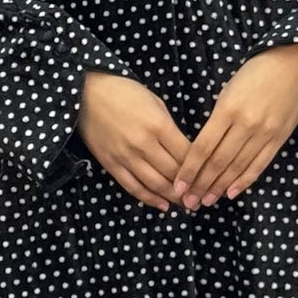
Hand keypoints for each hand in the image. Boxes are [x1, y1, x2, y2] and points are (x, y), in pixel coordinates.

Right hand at [78, 71, 193, 209]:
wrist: (87, 92)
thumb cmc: (124, 91)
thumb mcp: (155, 102)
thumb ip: (170, 127)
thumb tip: (183, 150)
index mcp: (159, 126)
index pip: (187, 155)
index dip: (201, 169)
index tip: (211, 178)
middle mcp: (144, 145)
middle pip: (174, 173)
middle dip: (191, 188)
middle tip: (203, 197)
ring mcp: (126, 157)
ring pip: (156, 184)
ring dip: (174, 198)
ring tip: (187, 205)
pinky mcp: (112, 164)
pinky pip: (133, 187)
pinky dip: (149, 199)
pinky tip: (163, 205)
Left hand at [170, 41, 297, 206]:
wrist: (293, 65)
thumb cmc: (255, 73)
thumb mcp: (228, 90)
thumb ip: (217, 119)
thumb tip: (202, 148)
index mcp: (227, 109)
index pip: (203, 147)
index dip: (190, 170)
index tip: (179, 185)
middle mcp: (245, 124)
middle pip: (219, 162)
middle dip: (201, 184)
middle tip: (189, 202)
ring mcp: (264, 133)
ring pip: (237, 167)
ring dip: (220, 187)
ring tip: (206, 200)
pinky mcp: (279, 139)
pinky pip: (259, 165)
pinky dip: (244, 180)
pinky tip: (231, 192)